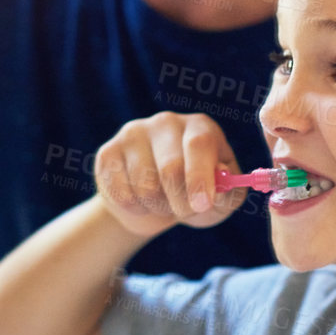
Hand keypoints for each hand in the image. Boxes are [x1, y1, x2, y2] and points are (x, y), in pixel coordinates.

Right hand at [94, 112, 244, 237]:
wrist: (153, 203)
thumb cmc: (194, 196)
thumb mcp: (220, 200)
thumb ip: (227, 194)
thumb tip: (219, 184)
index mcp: (200, 127)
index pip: (199, 144)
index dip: (200, 177)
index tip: (202, 205)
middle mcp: (167, 122)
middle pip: (171, 167)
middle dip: (181, 203)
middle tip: (186, 212)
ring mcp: (134, 133)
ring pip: (146, 186)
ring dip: (159, 207)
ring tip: (164, 203)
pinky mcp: (108, 153)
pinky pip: (122, 193)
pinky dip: (136, 209)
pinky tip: (140, 199)